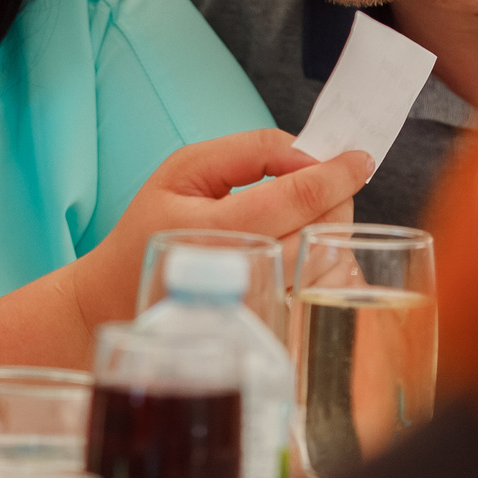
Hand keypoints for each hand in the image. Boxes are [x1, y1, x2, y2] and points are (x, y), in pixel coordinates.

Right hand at [68, 131, 371, 333]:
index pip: (298, 198)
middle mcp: (240, 274)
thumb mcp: (184, 168)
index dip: (338, 173)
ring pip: (328, 263)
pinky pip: (320, 289)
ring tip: (309, 212)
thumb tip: (309, 155)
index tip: (360, 157)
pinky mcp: (267, 326)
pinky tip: (301, 246)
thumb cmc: (152, 226)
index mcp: (213, 229)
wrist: (117, 297)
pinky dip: (323, 260)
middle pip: (323, 229)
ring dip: (333, 229)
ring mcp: (256, 307)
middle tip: (329, 180)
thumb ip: (250, 151)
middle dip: (338, 197)